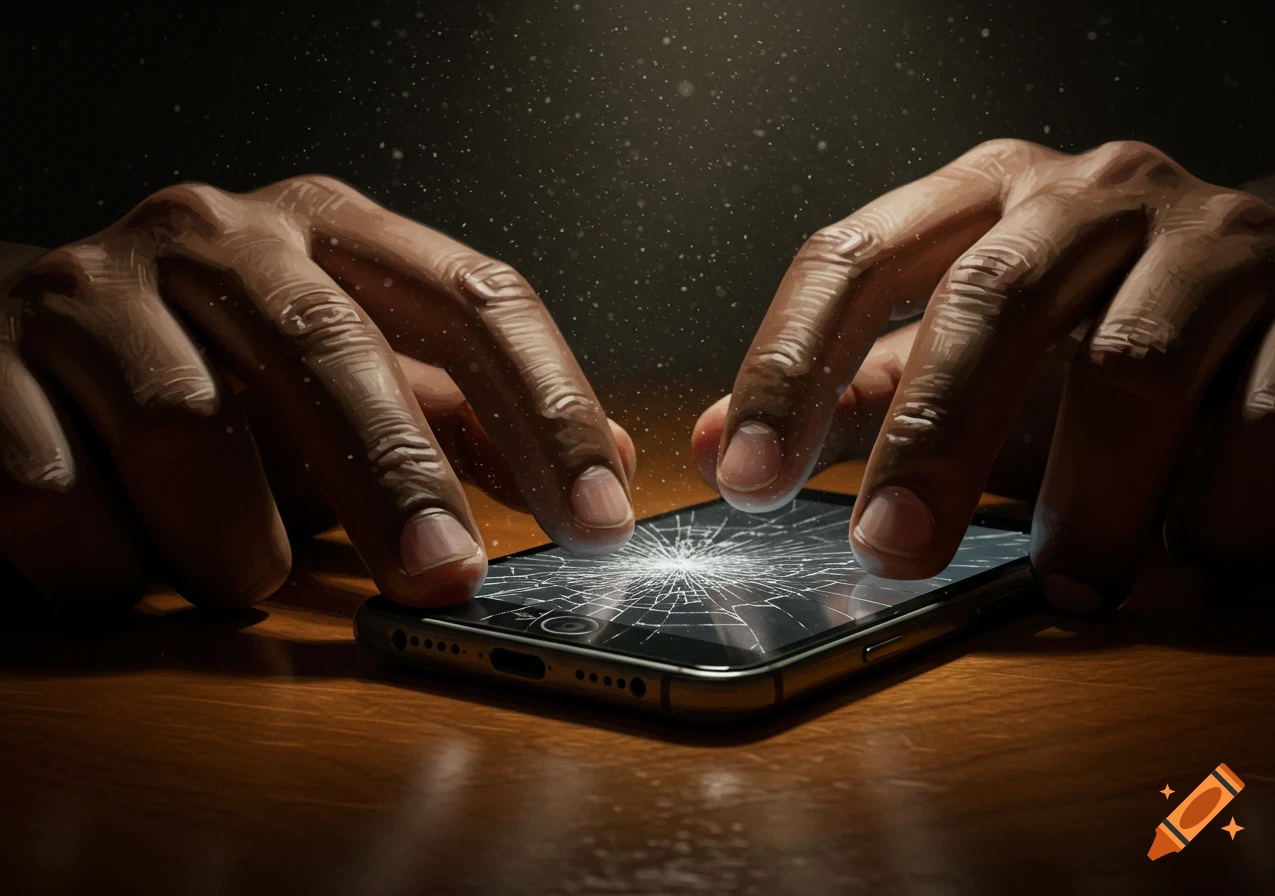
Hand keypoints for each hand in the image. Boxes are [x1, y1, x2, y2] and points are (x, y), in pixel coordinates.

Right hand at [0, 177, 634, 610]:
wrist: (21, 341)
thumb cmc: (216, 364)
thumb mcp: (351, 374)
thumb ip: (465, 411)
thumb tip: (609, 457)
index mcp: (329, 229)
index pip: (474, 297)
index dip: (549, 408)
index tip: (600, 515)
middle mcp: (215, 237)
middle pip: (334, 352)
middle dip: (398, 485)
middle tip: (446, 583)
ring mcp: (92, 290)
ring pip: (189, 431)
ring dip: (231, 542)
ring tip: (236, 572)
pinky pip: (61, 494)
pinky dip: (110, 562)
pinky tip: (124, 561)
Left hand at [694, 139, 1274, 610]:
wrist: (1266, 286)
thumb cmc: (1086, 323)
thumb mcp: (960, 343)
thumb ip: (850, 387)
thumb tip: (710, 441)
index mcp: (980, 198)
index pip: (851, 257)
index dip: (787, 367)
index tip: (742, 476)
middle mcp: (1089, 198)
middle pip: (989, 302)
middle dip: (933, 441)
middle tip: (889, 552)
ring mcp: (1209, 244)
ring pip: (1131, 373)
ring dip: (1087, 505)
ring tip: (1065, 584)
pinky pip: (1262, 419)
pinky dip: (1215, 511)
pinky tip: (1183, 560)